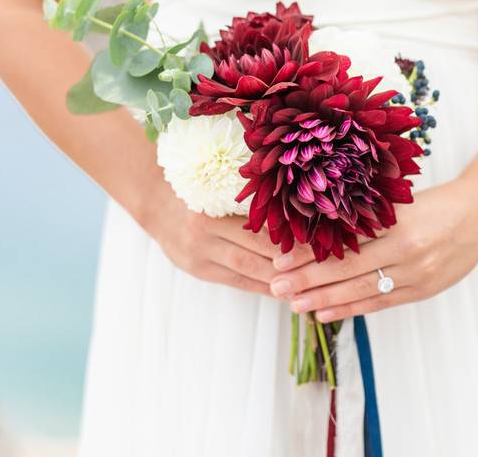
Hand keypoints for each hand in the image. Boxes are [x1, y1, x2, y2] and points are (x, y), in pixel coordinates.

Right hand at [143, 188, 313, 294]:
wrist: (157, 204)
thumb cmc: (201, 189)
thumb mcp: (222, 188)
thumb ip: (252, 200)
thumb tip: (297, 213)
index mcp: (213, 209)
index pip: (259, 230)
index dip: (289, 241)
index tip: (318, 247)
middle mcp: (203, 234)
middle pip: (254, 254)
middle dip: (288, 265)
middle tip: (319, 271)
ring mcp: (198, 255)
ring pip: (246, 271)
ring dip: (276, 281)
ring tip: (305, 286)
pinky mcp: (198, 270)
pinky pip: (236, 281)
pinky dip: (260, 286)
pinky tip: (281, 290)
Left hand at [268, 175, 477, 320]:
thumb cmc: (436, 203)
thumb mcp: (402, 203)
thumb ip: (368, 219)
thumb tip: (320, 230)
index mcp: (398, 224)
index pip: (344, 245)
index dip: (310, 256)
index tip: (280, 261)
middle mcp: (406, 251)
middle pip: (348, 271)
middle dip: (308, 282)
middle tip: (276, 288)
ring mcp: (416, 274)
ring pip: (361, 291)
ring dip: (324, 300)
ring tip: (294, 305)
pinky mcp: (422, 290)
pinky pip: (380, 303)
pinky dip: (351, 308)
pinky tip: (325, 313)